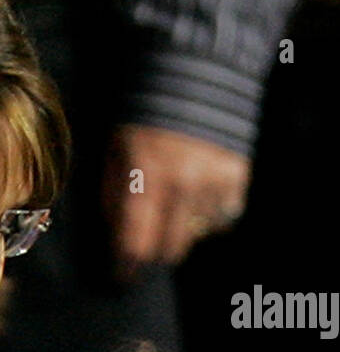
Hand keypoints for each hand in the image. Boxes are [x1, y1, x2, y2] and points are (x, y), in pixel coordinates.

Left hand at [102, 125, 250, 280]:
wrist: (196, 74)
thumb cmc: (144, 113)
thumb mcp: (116, 150)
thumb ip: (114, 195)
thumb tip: (117, 236)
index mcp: (149, 176)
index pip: (136, 241)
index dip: (126, 266)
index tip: (122, 276)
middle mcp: (185, 185)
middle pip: (169, 248)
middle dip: (153, 253)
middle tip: (145, 245)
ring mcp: (215, 183)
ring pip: (195, 235)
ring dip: (181, 229)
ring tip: (172, 206)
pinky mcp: (238, 179)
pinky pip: (220, 218)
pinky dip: (207, 215)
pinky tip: (196, 195)